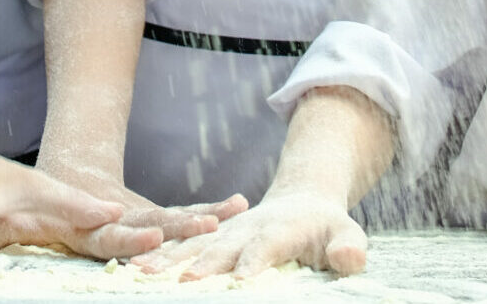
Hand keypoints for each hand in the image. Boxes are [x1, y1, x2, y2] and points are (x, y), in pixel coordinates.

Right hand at [37, 158, 242, 241]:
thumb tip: (80, 214)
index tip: (155, 237)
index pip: (111, 239)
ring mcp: (135, 230)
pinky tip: (237, 203)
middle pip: (151, 232)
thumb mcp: (43, 203)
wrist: (55, 196)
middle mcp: (117, 232)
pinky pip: (178, 218)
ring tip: (232, 210)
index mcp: (90, 231)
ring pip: (171, 226)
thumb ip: (61, 212)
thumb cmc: (46, 200)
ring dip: (202, 219)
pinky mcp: (148, 223)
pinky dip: (205, 210)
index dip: (133, 241)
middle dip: (182, 230)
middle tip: (210, 227)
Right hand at [135, 190, 366, 280]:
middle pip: (222, 246)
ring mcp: (225, 230)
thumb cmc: (328, 228)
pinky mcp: (211, 237)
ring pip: (194, 244)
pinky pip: (182, 246)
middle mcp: (246, 227)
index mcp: (280, 227)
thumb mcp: (346, 234)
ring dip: (169, 258)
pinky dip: (159, 255)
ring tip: (143, 272)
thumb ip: (349, 248)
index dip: (252, 263)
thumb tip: (351, 259)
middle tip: (185, 284)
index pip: (265, 247)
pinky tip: (136, 267)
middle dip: (202, 265)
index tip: (239, 282)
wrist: (302, 201)